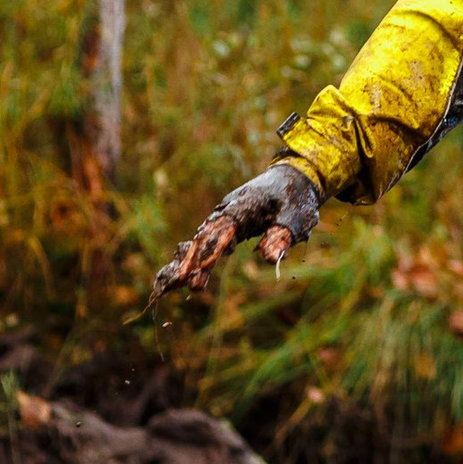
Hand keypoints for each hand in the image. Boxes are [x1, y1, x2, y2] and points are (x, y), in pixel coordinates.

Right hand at [147, 160, 323, 303]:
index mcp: (244, 206)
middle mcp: (229, 210)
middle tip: (173, 284)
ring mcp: (225, 217)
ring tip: (167, 285)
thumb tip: (270, 260)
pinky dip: (194, 258)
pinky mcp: (227, 225)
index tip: (196, 273)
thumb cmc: (296, 199)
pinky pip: (207, 242)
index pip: (223, 231)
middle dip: (189, 261)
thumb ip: (281, 237)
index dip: (209, 252)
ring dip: (186, 262)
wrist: (294, 178)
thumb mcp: (295, 219)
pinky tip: (181, 276)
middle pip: (205, 237)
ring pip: (201, 240)